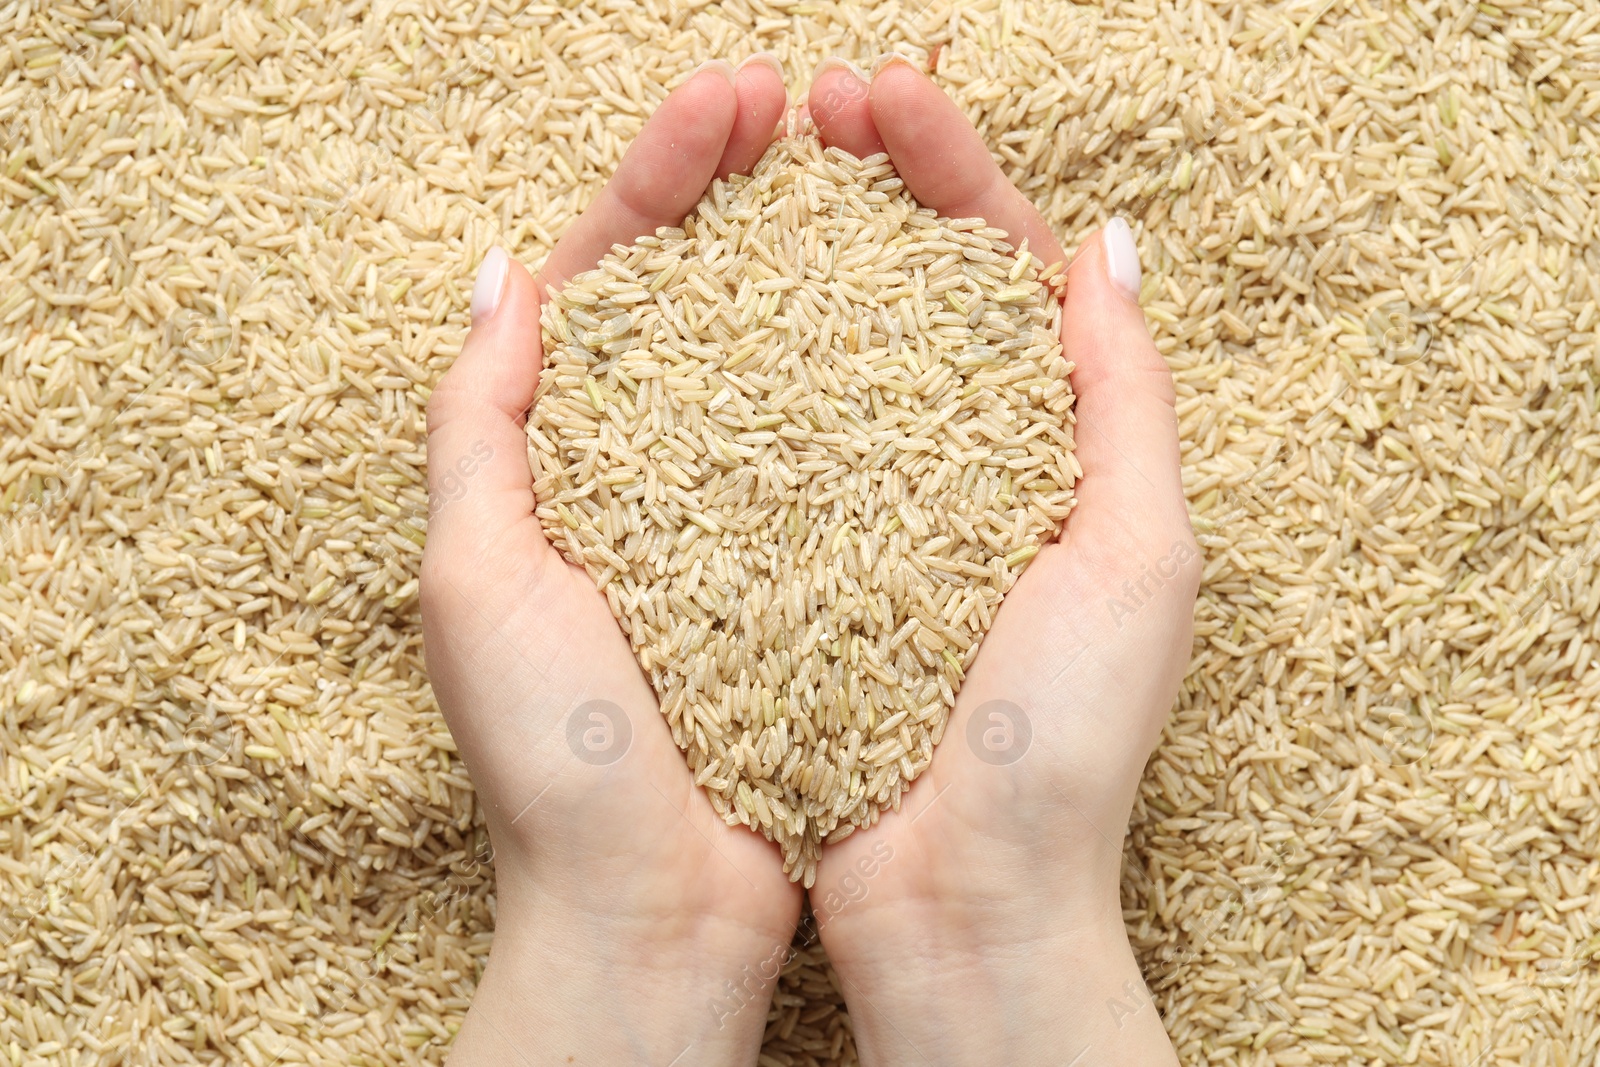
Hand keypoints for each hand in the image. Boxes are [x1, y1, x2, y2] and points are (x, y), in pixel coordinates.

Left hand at [422, 57, 801, 1064]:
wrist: (655, 907)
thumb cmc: (554, 755)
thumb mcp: (476, 573)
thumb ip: (480, 419)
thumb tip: (508, 274)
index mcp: (555, 457)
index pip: (606, 277)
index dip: (663, 178)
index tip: (733, 105)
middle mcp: (649, 472)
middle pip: (699, 293)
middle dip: (746, 185)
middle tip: (811, 102)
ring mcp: (737, 517)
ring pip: (779, 354)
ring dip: (818, 255)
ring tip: (876, 167)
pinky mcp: (810, 568)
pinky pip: (843, 447)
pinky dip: (871, 372)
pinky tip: (915, 312)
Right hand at [803, 57, 1196, 1065]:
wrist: (958, 896)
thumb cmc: (1059, 738)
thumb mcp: (1137, 550)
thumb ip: (1123, 390)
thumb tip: (1104, 241)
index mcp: (1048, 444)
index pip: (999, 269)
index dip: (945, 172)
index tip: (881, 101)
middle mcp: (952, 464)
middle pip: (903, 285)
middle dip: (859, 180)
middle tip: (801, 102)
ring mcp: (861, 509)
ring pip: (820, 348)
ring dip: (786, 249)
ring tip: (738, 163)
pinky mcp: (785, 563)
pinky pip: (754, 443)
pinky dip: (728, 366)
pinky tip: (692, 305)